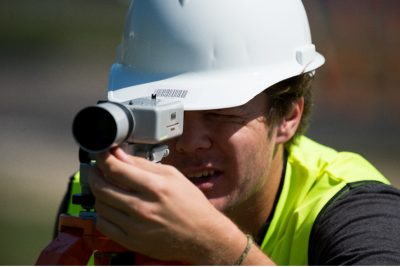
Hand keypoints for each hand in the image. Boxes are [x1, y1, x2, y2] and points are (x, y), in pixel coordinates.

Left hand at [89, 147, 244, 263]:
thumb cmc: (191, 204)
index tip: (101, 155)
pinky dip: (102, 213)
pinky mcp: (132, 241)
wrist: (202, 235)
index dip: (103, 159)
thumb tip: (120, 155)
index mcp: (155, 187)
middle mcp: (143, 207)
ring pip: (100, 205)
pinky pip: (104, 225)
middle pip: (102, 187)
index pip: (116, 169)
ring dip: (98, 193)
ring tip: (106, 187)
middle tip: (98, 169)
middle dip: (95, 174)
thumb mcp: (173, 176)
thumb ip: (144, 165)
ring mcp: (135, 227)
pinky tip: (111, 207)